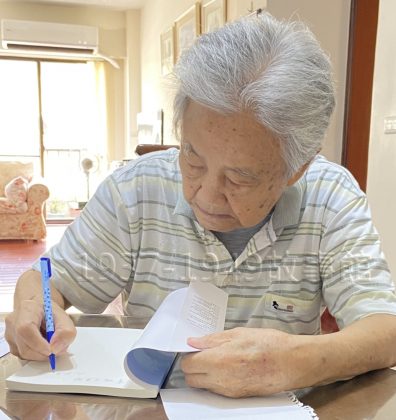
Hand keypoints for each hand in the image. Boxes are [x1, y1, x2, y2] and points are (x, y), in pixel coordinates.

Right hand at [5, 299, 75, 360]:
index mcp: (27, 309)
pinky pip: (23, 356)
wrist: (41, 310)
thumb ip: (66, 332)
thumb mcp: (66, 319)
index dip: (38, 344)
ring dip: (40, 354)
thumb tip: (55, 349)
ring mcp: (10, 333)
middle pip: (24, 346)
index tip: (51, 351)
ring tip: (50, 343)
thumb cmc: (51, 313)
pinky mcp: (11, 344)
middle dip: (43, 353)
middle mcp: (14, 321)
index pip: (26, 329)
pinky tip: (42, 345)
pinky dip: (35, 354)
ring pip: (23, 354)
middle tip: (57, 351)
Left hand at [181, 327, 312, 397]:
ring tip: (217, 358)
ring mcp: (229, 391)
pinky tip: (228, 367)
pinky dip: (215, 380)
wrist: (293, 362)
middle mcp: (221, 380)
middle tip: (203, 353)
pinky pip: (217, 390)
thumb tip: (193, 342)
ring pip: (203, 386)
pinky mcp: (237, 396)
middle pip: (191, 378)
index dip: (188, 354)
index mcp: (219, 360)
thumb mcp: (238, 333)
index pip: (187, 364)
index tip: (194, 347)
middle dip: (192, 366)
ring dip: (203, 374)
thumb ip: (212, 339)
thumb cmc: (269, 344)